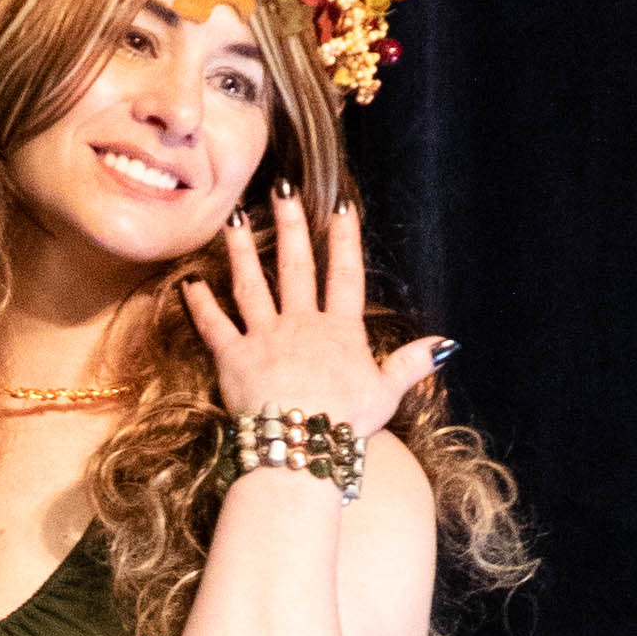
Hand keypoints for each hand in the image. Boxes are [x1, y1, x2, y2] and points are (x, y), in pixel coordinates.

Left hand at [178, 187, 443, 440]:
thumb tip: (446, 344)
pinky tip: (189, 283)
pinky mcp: (233, 358)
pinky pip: (214, 326)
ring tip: (231, 221)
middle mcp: (301, 324)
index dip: (345, 239)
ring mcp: (265, 338)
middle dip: (289, 225)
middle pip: (296, 266)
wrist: (302, 445)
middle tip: (281, 190)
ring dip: (240, 252)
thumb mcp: (386, 393)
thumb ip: (411, 364)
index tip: (340, 206)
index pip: (345, 275)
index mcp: (340, 331)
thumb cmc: (347, 423)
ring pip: (251, 286)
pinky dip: (200, 305)